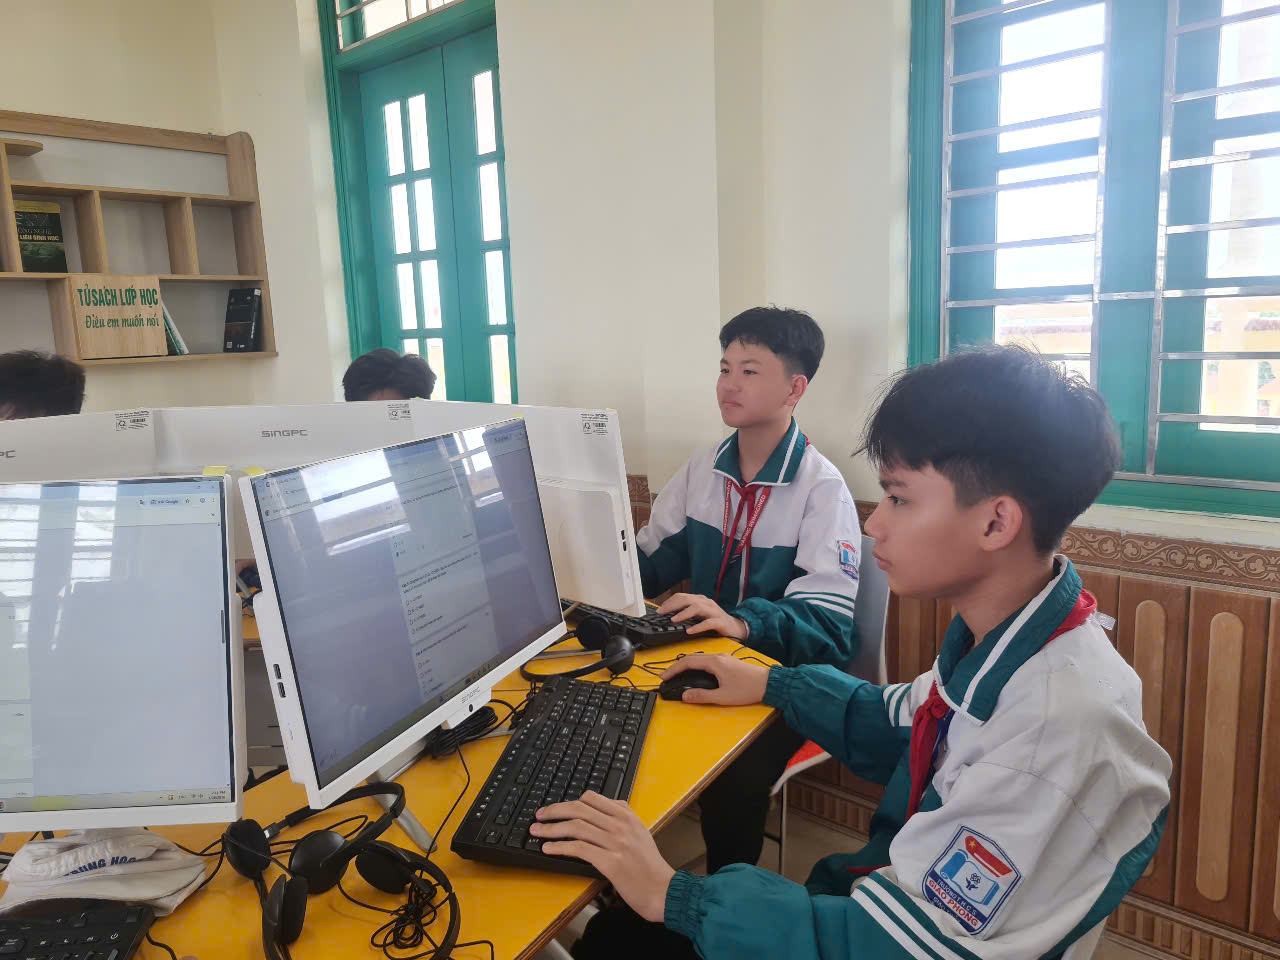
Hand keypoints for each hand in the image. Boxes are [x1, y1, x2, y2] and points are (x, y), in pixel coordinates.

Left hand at [531, 793, 674, 921]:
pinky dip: (560, 847)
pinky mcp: (611, 862)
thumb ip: (624, 816)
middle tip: (539, 816)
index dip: (569, 802)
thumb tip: (605, 805)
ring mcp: (616, 843)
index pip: (591, 798)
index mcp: (627, 816)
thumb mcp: (640, 832)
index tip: (555, 808)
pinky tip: (548, 849)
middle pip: (579, 809)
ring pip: (576, 827)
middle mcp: (620, 825)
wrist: (663, 890)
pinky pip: (579, 848)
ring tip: (537, 832)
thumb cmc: (650, 865)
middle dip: (555, 811)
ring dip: (552, 829)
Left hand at [656, 593, 747, 640]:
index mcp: (700, 600)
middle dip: (672, 605)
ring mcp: (714, 611)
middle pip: (687, 599)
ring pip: (697, 608)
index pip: (682, 596)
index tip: (659, 610)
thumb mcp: (700, 615)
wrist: (736, 628)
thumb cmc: (715, 621)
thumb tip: (669, 615)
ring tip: (674, 619)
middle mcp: (707, 603)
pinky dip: (698, 627)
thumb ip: (687, 613)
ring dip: (684, 613)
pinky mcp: (720, 622)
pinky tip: (689, 631)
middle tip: (661, 612)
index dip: (669, 602)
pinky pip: (708, 623)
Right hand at [660, 652, 768, 704]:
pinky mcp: (728, 661)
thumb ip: (702, 696)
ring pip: (699, 658)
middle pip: (691, 658)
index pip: (688, 662)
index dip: (674, 669)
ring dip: (686, 665)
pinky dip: (696, 665)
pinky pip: (707, 660)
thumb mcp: (723, 696)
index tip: (664, 676)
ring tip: (678, 674)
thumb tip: (685, 696)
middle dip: (677, 666)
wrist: (769, 683)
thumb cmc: (748, 689)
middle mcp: (718, 656)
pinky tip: (695, 672)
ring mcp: (723, 657)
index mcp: (715, 663)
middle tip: (667, 676)